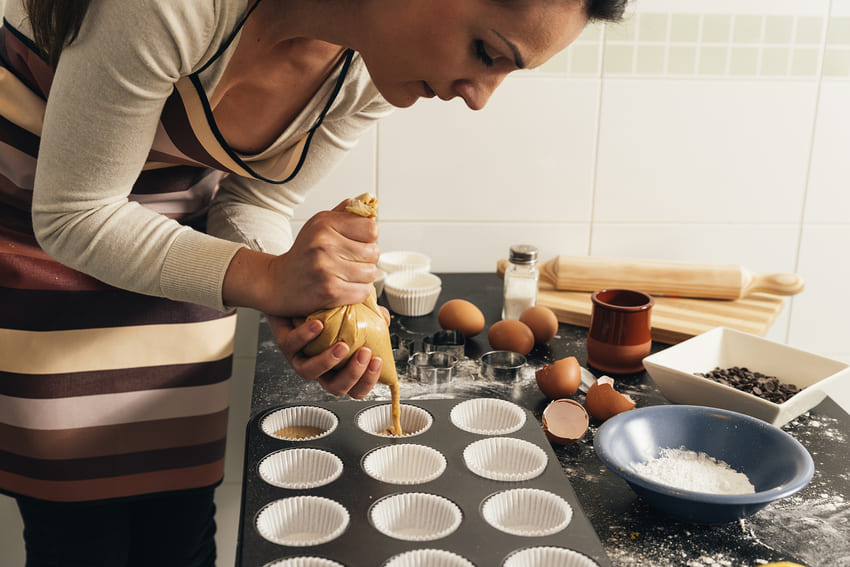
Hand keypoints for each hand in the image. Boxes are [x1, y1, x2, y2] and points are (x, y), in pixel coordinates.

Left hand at [267, 314, 382, 397]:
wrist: (296, 295)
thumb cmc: (328, 310)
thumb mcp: (355, 313)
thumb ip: (372, 317)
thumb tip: (385, 319)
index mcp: (339, 367)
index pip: (356, 388)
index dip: (368, 381)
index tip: (378, 361)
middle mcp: (320, 367)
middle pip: (336, 388)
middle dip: (353, 374)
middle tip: (365, 353)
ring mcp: (301, 357)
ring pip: (310, 373)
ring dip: (328, 361)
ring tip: (342, 345)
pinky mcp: (285, 343)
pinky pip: (292, 345)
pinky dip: (306, 336)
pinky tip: (319, 325)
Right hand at [270, 200, 379, 314]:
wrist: (278, 282)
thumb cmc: (303, 253)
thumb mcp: (318, 225)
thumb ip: (344, 214)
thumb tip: (368, 201)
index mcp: (325, 223)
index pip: (372, 229)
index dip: (368, 238)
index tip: (358, 243)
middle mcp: (325, 243)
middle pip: (374, 252)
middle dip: (366, 259)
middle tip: (350, 261)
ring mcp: (327, 268)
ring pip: (370, 273)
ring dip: (362, 277)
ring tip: (346, 274)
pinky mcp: (330, 291)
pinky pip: (363, 291)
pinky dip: (356, 292)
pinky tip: (343, 287)